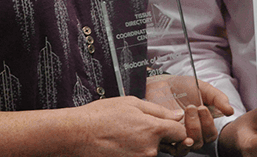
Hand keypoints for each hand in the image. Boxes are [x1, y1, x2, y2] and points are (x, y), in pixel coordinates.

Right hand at [73, 96, 187, 156]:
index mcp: (152, 130)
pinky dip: (133, 152)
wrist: (76, 135)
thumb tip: (177, 115)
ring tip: (124, 135)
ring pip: (151, 152)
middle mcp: (149, 150)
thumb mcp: (131, 103)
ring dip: (143, 145)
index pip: (180, 133)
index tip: (166, 125)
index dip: (174, 127)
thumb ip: (158, 110)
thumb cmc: (99, 117)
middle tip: (137, 129)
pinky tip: (120, 144)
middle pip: (166, 145)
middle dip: (158, 137)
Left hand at [148, 77, 235, 155]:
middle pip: (201, 142)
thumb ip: (218, 98)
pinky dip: (177, 140)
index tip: (202, 107)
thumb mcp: (203, 88)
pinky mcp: (167, 137)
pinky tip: (176, 125)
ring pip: (189, 145)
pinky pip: (173, 148)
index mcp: (204, 124)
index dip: (209, 124)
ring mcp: (180, 136)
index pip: (211, 134)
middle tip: (192, 107)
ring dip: (189, 130)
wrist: (161, 84)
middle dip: (198, 125)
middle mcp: (193, 133)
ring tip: (184, 112)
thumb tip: (230, 111)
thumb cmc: (183, 87)